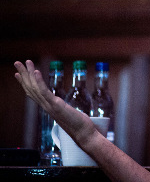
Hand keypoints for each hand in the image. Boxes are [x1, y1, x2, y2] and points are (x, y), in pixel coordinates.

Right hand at [15, 60, 149, 181]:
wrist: (84, 134)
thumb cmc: (80, 125)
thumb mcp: (69, 113)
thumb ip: (64, 108)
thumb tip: (65, 106)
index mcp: (49, 107)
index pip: (33, 93)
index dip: (25, 83)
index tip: (19, 74)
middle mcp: (46, 107)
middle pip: (30, 88)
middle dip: (23, 75)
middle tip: (17, 63)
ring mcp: (50, 106)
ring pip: (34, 88)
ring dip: (28, 74)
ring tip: (24, 62)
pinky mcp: (56, 106)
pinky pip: (44, 92)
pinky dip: (39, 81)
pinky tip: (36, 72)